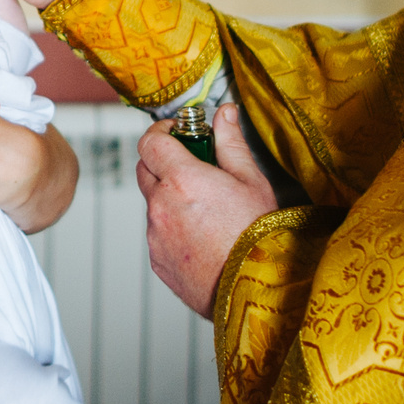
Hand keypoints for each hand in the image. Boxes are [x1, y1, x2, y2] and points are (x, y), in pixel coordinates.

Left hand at [136, 103, 274, 318]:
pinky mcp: (157, 260)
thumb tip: (224, 114)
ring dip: (169, 198)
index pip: (150, 141)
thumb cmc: (258, 235)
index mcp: (181, 179)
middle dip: (162, 162)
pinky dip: (172, 228)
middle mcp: (160, 206)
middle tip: (192, 166)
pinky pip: (158, 234)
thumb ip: (231, 142)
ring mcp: (155, 235)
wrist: (255, 289)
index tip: (175, 131)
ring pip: (153, 204)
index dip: (161, 131)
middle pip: (145, 169)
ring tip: (206, 209)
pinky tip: (202, 236)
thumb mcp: (251, 180)